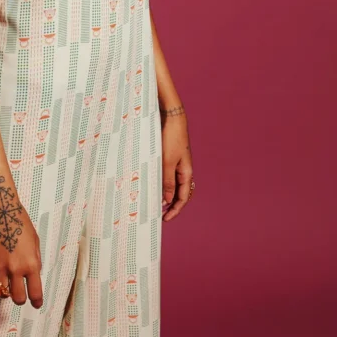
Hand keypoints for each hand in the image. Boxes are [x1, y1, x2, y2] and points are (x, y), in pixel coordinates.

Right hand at [0, 167, 42, 307]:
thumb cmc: (19, 221)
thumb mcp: (34, 240)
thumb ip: (35, 260)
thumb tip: (34, 276)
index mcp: (31, 263)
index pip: (35, 292)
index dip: (36, 301)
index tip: (36, 304)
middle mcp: (16, 268)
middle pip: (18, 298)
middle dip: (20, 299)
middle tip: (19, 294)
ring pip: (1, 293)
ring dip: (4, 292)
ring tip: (5, 285)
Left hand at [160, 103, 193, 222]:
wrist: (171, 116)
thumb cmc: (171, 138)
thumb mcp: (168, 162)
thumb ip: (167, 181)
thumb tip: (167, 200)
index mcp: (186, 172)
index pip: (183, 197)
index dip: (175, 210)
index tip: (165, 219)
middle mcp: (183, 169)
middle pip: (179, 193)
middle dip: (170, 205)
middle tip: (158, 214)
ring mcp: (176, 162)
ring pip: (171, 184)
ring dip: (164, 194)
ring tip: (152, 202)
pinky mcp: (169, 156)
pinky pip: (166, 174)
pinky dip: (160, 182)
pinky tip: (150, 183)